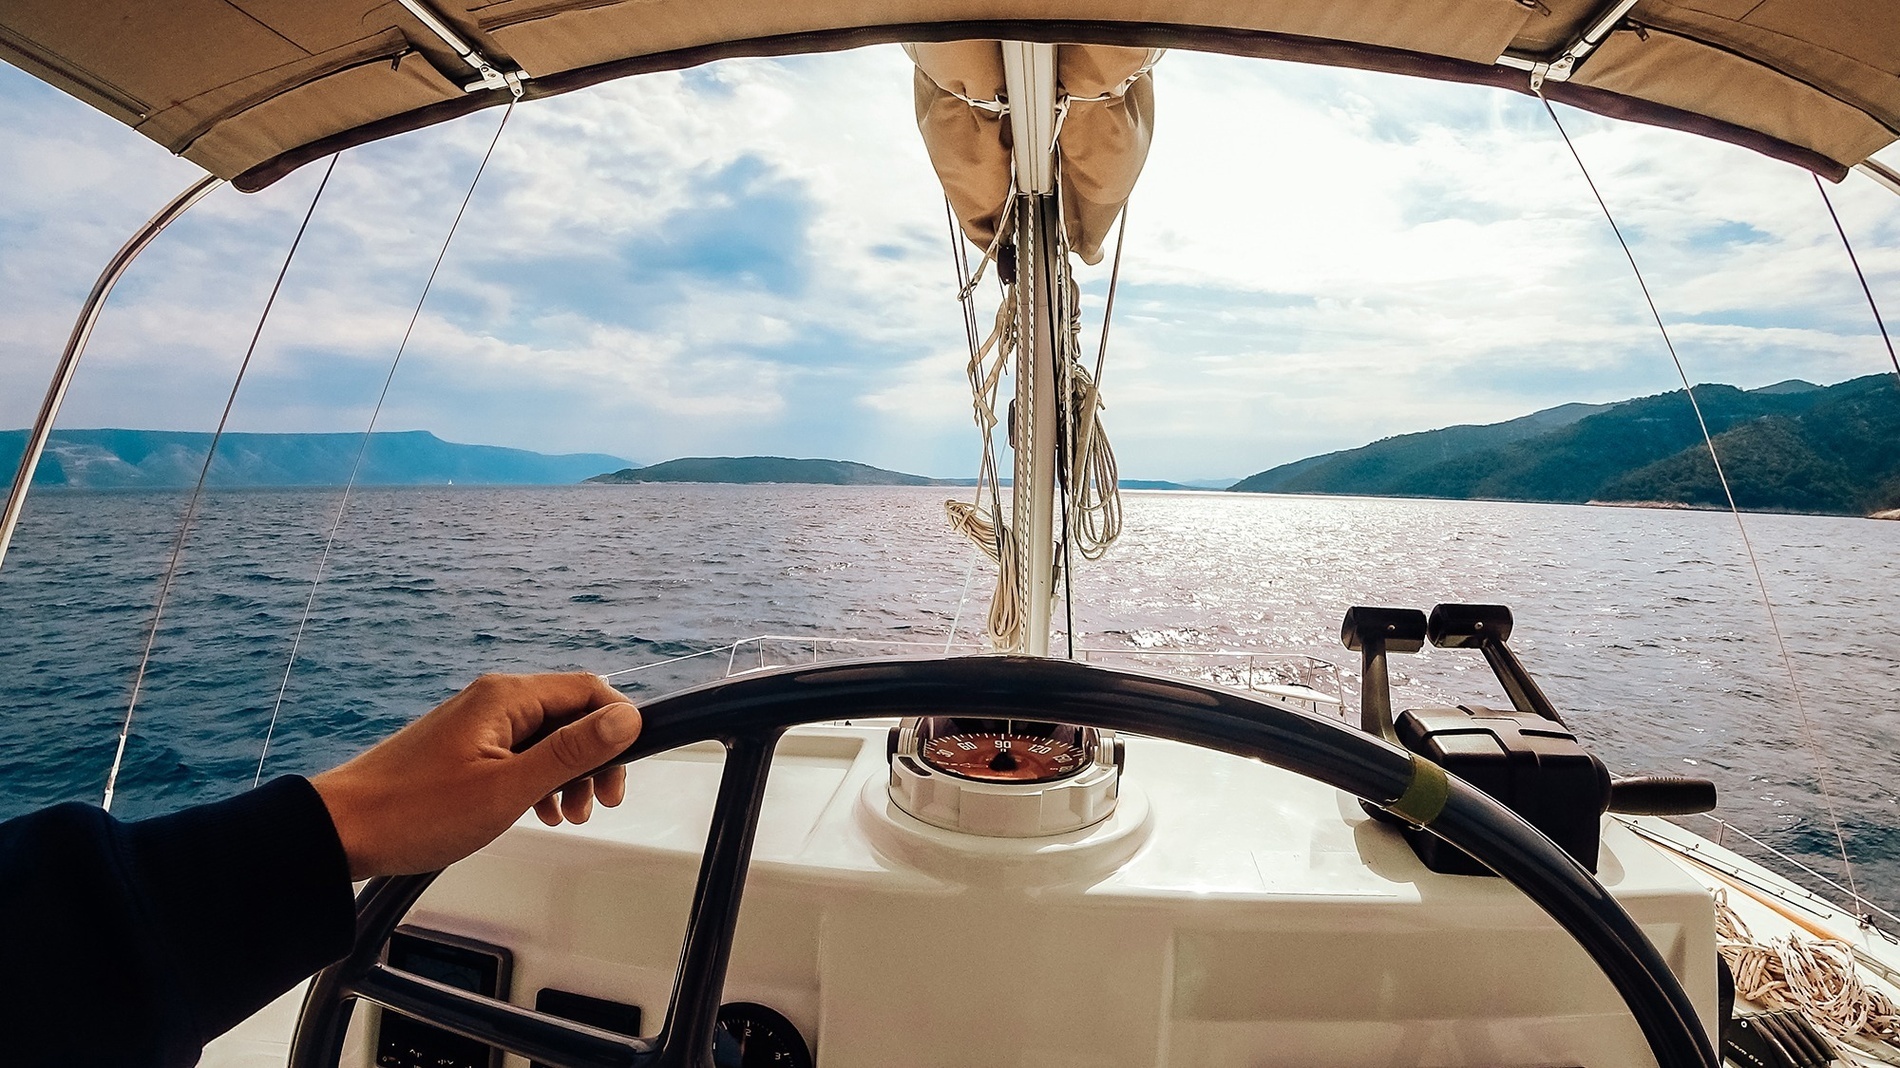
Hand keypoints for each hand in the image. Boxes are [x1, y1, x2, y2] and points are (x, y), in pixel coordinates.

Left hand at [311, 672, 640, 878]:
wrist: (342, 831)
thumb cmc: (414, 812)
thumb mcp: (508, 788)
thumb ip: (571, 752)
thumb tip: (627, 718)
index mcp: (506, 697)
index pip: (589, 690)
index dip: (618, 727)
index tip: (622, 771)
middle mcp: (493, 700)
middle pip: (570, 714)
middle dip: (593, 758)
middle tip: (597, 803)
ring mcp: (477, 724)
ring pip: (546, 737)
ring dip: (567, 774)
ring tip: (564, 816)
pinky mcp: (464, 748)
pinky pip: (518, 752)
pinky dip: (537, 779)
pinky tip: (535, 811)